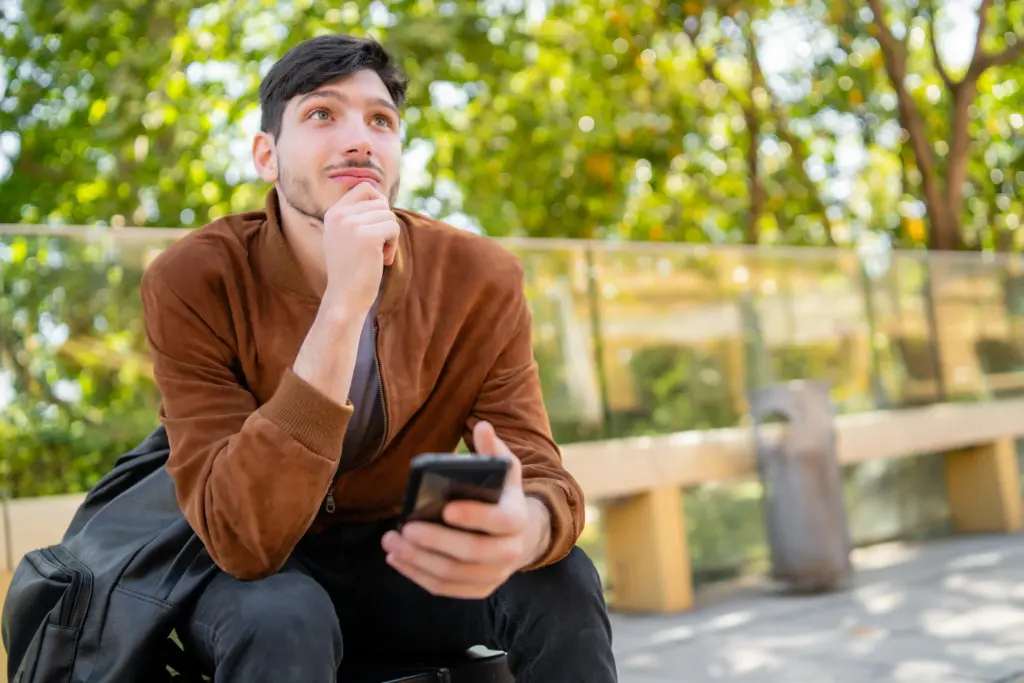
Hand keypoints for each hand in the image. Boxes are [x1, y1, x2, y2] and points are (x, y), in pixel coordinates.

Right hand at [321, 181, 398, 315]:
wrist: (345, 297)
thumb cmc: (351, 270)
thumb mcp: (345, 237)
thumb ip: (355, 216)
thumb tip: (378, 194)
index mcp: (333, 213)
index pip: (365, 187)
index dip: (379, 203)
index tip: (378, 225)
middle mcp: (339, 215)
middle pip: (381, 203)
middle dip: (385, 224)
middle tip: (378, 247)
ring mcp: (352, 225)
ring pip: (389, 216)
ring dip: (390, 236)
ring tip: (378, 255)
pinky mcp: (367, 237)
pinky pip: (393, 228)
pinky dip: (393, 245)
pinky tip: (382, 260)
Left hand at [381, 421, 551, 598]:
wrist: (520, 536)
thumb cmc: (503, 496)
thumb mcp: (505, 470)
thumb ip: (493, 450)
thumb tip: (483, 427)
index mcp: (517, 519)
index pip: (499, 520)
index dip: (474, 516)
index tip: (445, 508)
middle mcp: (510, 551)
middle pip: (471, 552)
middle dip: (435, 541)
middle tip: (406, 528)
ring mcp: (494, 574)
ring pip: (452, 574)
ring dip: (418, 560)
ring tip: (392, 542)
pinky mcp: (478, 589)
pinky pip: (445, 589)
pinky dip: (418, 575)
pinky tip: (397, 559)